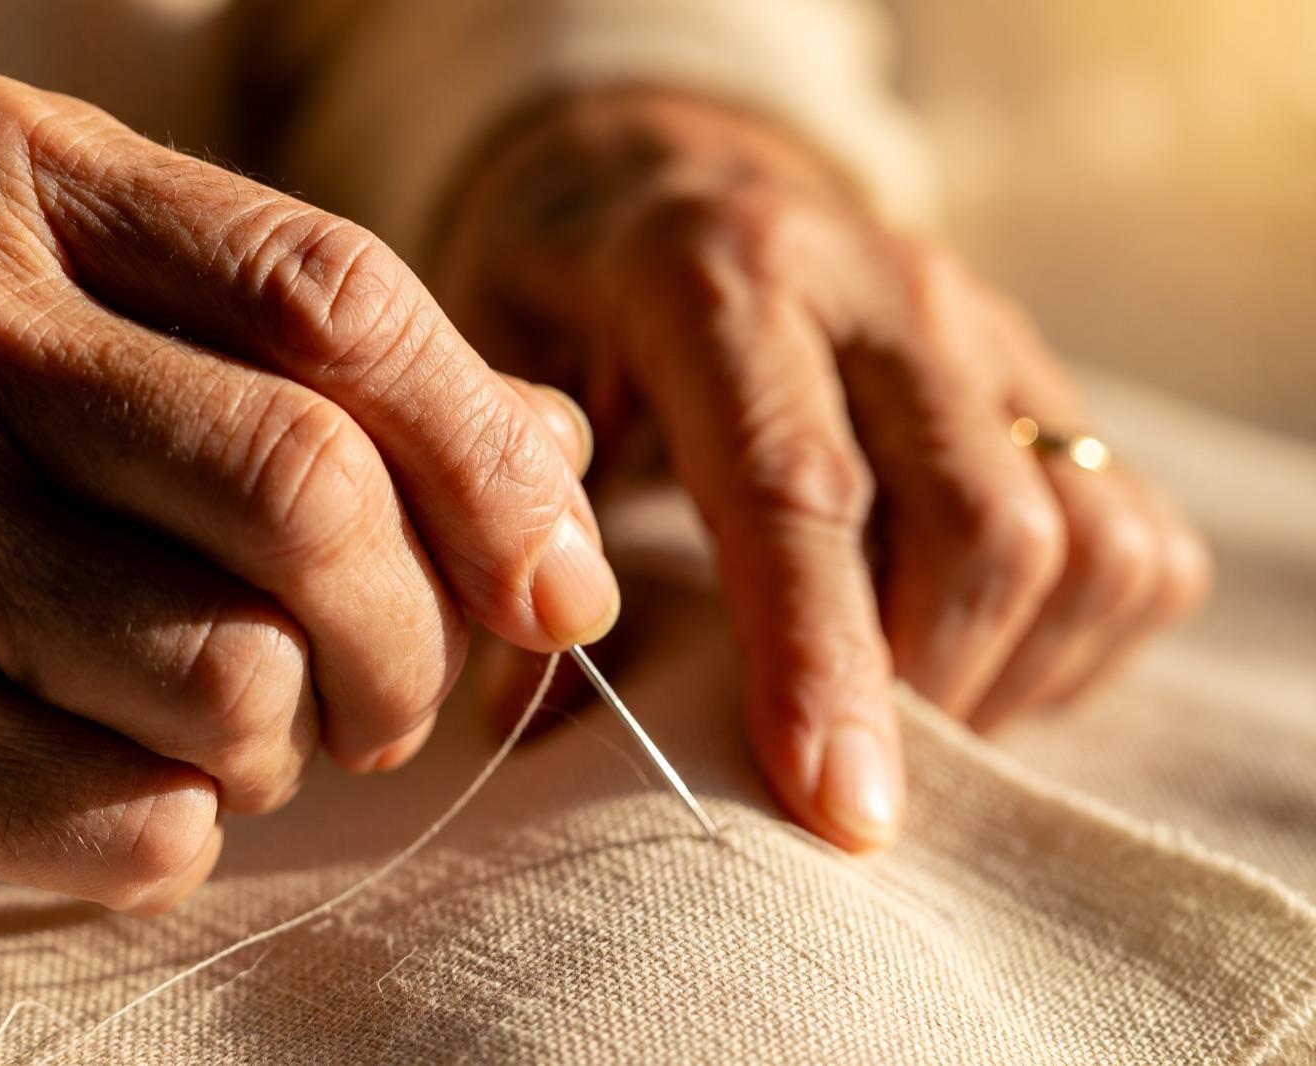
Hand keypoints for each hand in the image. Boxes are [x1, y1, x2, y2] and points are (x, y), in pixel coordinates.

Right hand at [0, 74, 614, 910]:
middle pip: (310, 494)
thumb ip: (339, 379)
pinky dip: (184, 825)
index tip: (559, 578)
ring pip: (239, 677)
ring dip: (290, 740)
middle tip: (397, 687)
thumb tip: (557, 463)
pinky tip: (111, 770)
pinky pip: (142, 819)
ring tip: (227, 719)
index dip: (488, 459)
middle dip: (412, 632)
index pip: (342, 300)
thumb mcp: (126, 332)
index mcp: (25, 176)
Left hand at [432, 90, 1210, 850]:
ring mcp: (988, 329)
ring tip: (904, 718)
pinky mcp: (1049, 378)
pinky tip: (972, 661)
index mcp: (724, 279)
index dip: (817, 656)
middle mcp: (885, 289)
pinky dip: (1074, 643)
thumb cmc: (575, 305)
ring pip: (1079, 543)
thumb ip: (515, 529)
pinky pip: (1137, 541)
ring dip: (1006, 679)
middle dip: (923, 696)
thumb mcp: (507, 380)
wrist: (678, 182)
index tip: (832, 804)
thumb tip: (534, 719)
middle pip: (977, 531)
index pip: (797, 488)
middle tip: (841, 777)